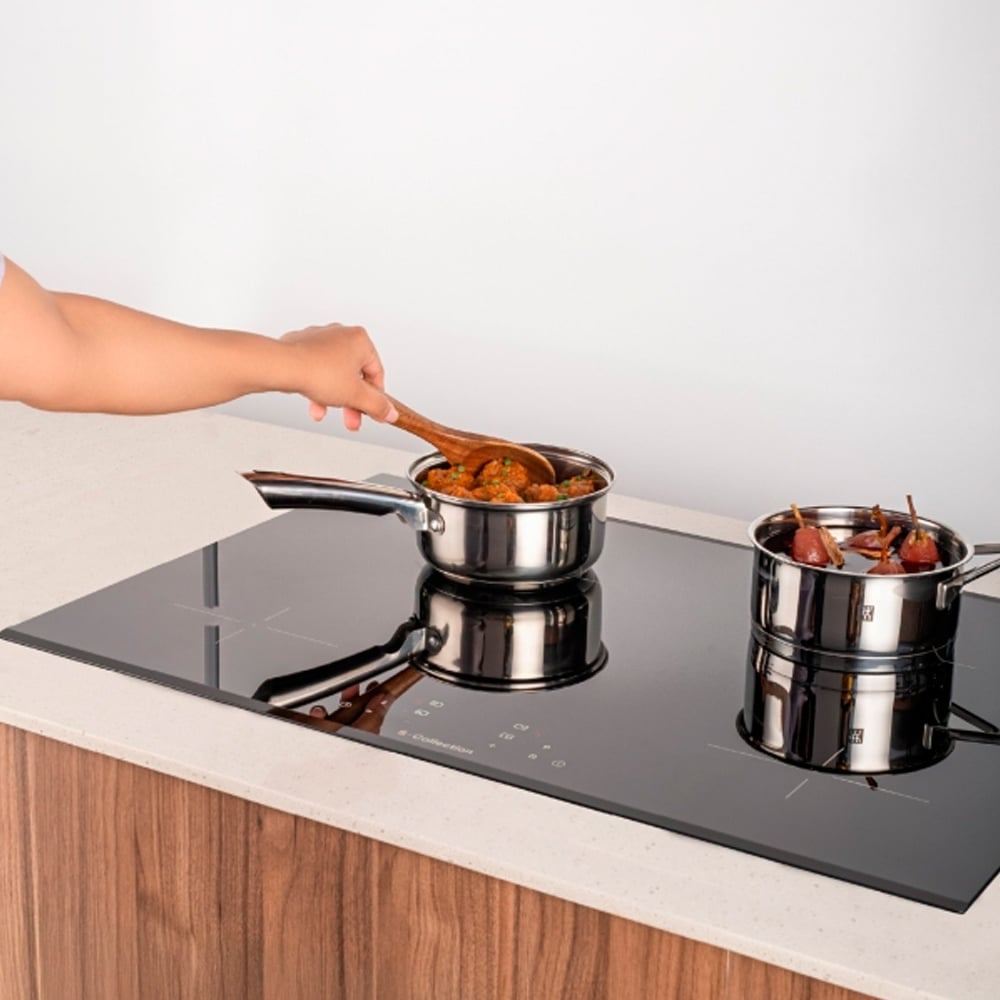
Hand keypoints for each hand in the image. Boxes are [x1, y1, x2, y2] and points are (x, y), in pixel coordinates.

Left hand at [279, 323, 397, 430]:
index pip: (376, 373)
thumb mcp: (356, 396)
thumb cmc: (318, 372)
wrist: (283, 367)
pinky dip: (316, 387)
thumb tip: (389, 412)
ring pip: (333, 374)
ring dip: (332, 397)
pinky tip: (313, 402)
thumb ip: (377, 405)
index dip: (376, 398)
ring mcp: (319, 339)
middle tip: (351, 419)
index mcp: (360, 340)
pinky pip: (316, 370)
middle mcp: (341, 334)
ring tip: (326, 411)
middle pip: (354, 375)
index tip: (373, 412)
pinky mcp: (301, 346)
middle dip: (352, 402)